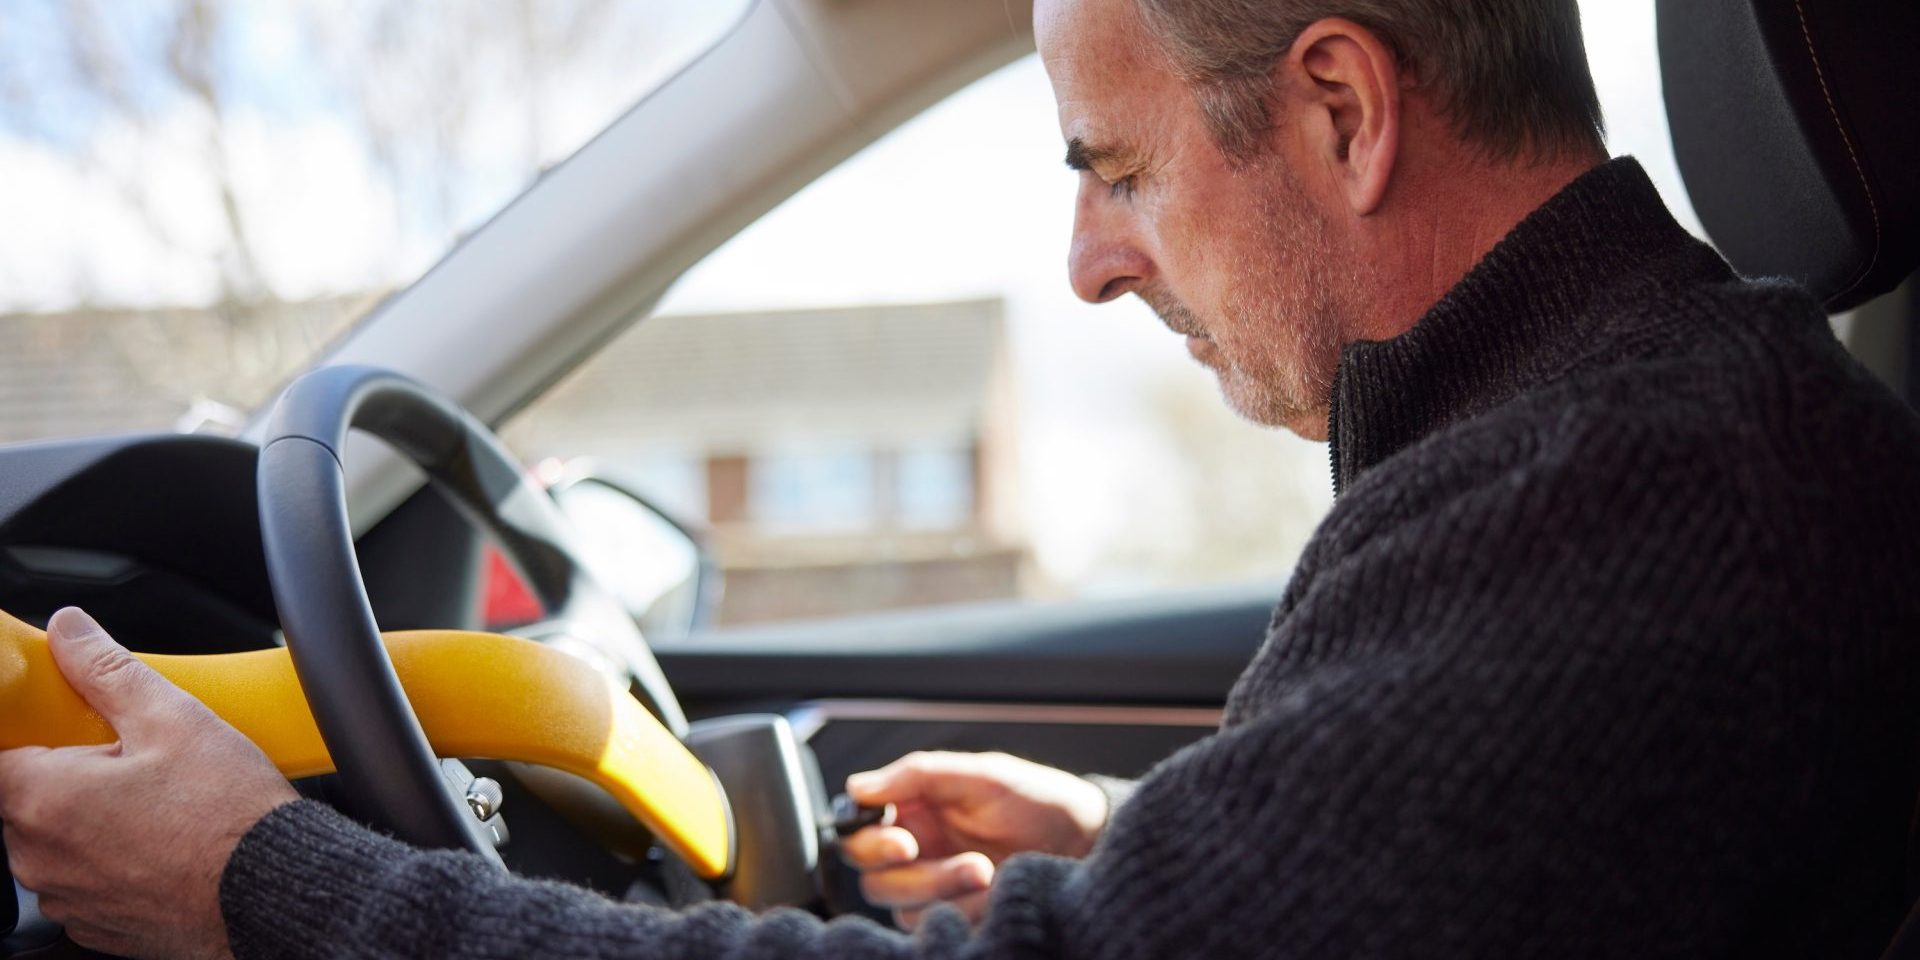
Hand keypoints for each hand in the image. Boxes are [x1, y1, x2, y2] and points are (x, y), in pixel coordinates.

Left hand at [0, 608, 297, 958]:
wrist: (274, 888)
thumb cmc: (228, 814)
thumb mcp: (173, 718)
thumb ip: (105, 669)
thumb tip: (68, 632)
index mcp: (43, 798)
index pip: (1, 752)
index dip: (36, 733)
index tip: (70, 730)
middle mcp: (38, 857)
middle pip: (27, 797)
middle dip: (69, 774)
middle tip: (132, 760)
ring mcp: (67, 897)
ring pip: (58, 841)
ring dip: (90, 820)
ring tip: (158, 804)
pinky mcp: (97, 926)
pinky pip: (86, 881)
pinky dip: (113, 861)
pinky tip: (164, 843)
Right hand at [841, 751, 1108, 930]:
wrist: (1087, 841)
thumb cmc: (1037, 800)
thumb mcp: (982, 775)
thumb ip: (917, 775)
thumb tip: (858, 787)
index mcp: (912, 810)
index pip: (858, 833)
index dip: (869, 842)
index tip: (904, 842)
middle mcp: (916, 850)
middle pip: (875, 878)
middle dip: (917, 875)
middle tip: (967, 862)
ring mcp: (935, 888)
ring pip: (904, 908)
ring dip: (946, 891)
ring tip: (989, 871)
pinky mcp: (958, 916)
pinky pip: (937, 926)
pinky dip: (963, 911)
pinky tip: (994, 892)